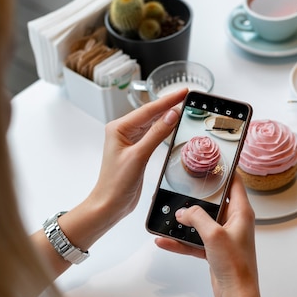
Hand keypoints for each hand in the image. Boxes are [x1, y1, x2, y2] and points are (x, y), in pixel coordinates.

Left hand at [86, 88, 187, 227]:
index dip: (168, 100)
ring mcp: (130, 141)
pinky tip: (172, 124)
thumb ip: (157, 134)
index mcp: (119, 128)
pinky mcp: (137, 151)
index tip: (183, 92)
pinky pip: (152, 134)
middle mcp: (123, 132)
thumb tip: (172, 115)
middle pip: (150, 114)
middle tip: (187, 95)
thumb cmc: (116, 183)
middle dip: (169, 104)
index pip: (148, 110)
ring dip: (167, 115)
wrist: (110, 205)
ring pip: (152, 123)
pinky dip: (164, 129)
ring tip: (183, 106)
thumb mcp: (139, 156)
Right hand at [155, 177, 261, 296]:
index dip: (226, 171)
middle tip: (183, 187)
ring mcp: (224, 236)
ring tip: (168, 217)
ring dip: (185, 222)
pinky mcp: (215, 251)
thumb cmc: (236, 265)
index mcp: (241, 212)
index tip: (213, 162)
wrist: (236, 294)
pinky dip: (181, 241)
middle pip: (214, 202)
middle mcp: (234, 222)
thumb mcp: (214, 234)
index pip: (235, 184)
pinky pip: (195, 241)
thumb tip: (184, 211)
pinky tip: (165, 241)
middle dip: (197, 198)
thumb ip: (197, 218)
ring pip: (201, 223)